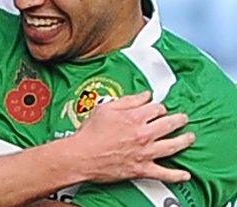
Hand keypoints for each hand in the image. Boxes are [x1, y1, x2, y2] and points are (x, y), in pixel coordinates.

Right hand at [71, 91, 193, 182]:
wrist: (81, 156)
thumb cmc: (89, 134)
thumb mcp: (105, 108)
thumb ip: (128, 100)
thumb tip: (144, 95)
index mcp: (134, 117)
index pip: (156, 108)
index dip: (159, 107)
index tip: (158, 108)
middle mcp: (143, 134)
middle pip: (169, 124)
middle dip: (178, 120)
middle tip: (182, 119)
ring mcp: (145, 152)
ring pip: (173, 146)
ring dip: (184, 141)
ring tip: (190, 138)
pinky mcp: (142, 169)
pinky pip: (164, 173)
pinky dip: (176, 175)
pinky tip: (185, 174)